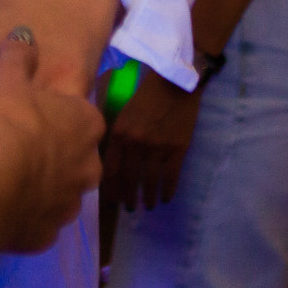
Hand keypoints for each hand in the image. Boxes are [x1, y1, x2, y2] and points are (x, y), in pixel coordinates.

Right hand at [0, 33, 106, 253]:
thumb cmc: (7, 122)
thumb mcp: (6, 73)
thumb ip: (17, 54)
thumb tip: (25, 36)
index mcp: (86, 124)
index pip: (77, 115)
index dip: (51, 113)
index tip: (27, 113)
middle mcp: (87, 168)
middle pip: (69, 158)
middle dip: (46, 155)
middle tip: (12, 148)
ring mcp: (68, 206)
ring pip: (53, 193)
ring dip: (33, 187)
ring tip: (0, 179)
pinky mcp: (44, 237)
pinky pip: (32, 222)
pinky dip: (18, 215)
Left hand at [99, 67, 201, 211]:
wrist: (176, 81)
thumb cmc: (146, 92)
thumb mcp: (123, 109)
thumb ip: (116, 132)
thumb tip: (109, 155)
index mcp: (119, 133)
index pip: (110, 168)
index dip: (110, 187)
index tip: (111, 198)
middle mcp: (136, 144)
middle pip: (129, 179)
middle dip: (128, 197)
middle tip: (129, 207)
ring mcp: (157, 148)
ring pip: (149, 182)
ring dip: (148, 198)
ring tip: (147, 206)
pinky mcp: (177, 149)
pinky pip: (171, 177)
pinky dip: (168, 191)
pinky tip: (166, 198)